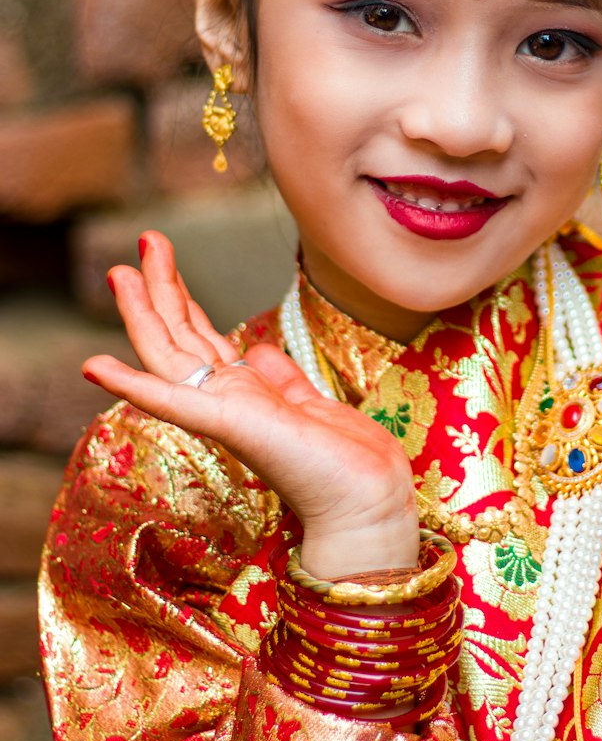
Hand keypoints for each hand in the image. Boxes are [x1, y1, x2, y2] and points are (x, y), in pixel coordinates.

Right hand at [83, 231, 418, 578]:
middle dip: (160, 286)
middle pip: (180, 334)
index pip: (199, 338)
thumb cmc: (346, 462)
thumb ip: (280, 376)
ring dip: (143, 312)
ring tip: (119, 272)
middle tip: (141, 241)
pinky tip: (96, 367)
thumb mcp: (311, 404)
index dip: (179, 298)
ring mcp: (223, 412)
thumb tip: (257, 346)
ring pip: (170, 352)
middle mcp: (227, 399)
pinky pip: (173, 400)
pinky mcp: (228, 424)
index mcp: (245, 394)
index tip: (159, 257)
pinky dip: (133, 384)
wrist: (366, 499)